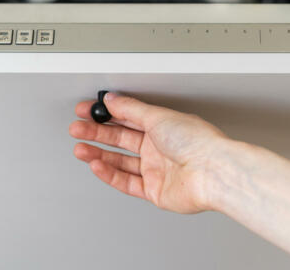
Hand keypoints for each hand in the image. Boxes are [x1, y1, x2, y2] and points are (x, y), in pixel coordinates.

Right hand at [69, 93, 227, 213]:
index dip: (105, 114)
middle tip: (77, 128)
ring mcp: (157, 169)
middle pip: (121, 139)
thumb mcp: (158, 116)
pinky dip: (110, 174)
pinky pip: (126, 182)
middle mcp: (160, 147)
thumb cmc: (197, 142)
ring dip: (99, 153)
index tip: (86, 110)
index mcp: (163, 126)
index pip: (127, 117)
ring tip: (80, 148)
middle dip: (97, 133)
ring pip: (120, 161)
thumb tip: (112, 98)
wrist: (211, 172)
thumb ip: (131, 109)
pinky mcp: (155, 190)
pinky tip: (96, 165)